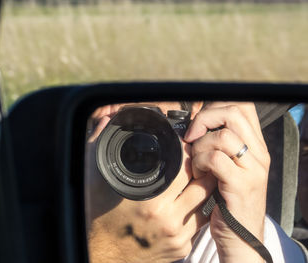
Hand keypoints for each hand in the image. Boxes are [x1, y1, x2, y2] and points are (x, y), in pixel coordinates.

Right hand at [85, 104, 215, 262]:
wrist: (102, 254)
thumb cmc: (98, 217)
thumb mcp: (94, 177)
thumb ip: (100, 143)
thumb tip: (107, 119)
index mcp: (149, 201)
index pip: (184, 167)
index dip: (187, 151)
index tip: (185, 144)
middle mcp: (167, 219)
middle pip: (201, 183)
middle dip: (200, 166)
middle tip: (195, 156)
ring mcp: (178, 236)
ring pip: (206, 201)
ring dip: (204, 184)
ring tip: (196, 173)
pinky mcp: (181, 247)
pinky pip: (200, 220)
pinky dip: (198, 204)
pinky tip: (190, 195)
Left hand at [184, 102, 269, 262]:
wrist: (241, 237)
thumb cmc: (227, 200)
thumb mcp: (226, 168)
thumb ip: (217, 145)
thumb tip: (195, 122)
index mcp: (255, 146)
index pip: (242, 107)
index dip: (216, 106)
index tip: (199, 122)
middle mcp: (258, 154)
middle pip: (233, 113)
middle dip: (204, 119)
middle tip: (192, 137)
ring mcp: (252, 169)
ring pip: (222, 136)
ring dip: (200, 147)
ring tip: (196, 164)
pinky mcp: (242, 185)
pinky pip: (215, 159)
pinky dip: (199, 163)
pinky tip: (198, 175)